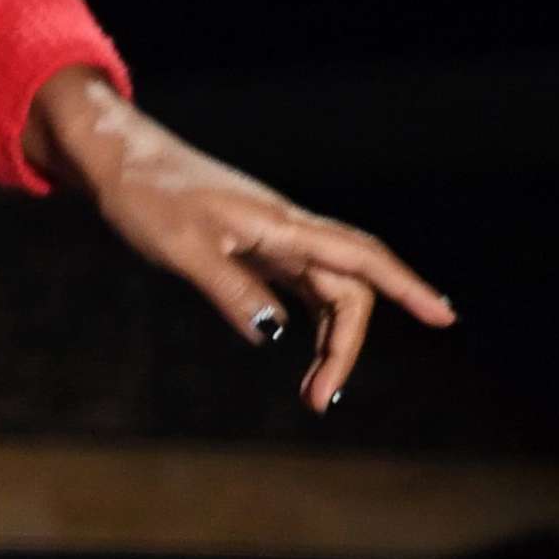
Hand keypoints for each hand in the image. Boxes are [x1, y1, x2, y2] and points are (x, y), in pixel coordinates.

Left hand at [28, 71, 457, 411]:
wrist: (114, 157)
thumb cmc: (144, 194)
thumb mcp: (181, 247)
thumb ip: (230, 289)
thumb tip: (276, 333)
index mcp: (278, 224)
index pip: (359, 257)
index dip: (407, 286)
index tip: (444, 317)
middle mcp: (284, 229)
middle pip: (348, 288)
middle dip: (347, 345)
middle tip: (320, 401)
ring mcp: (269, 237)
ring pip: (326, 291)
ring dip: (329, 341)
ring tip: (312, 394)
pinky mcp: (251, 245)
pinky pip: (299, 286)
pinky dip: (309, 321)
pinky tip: (303, 349)